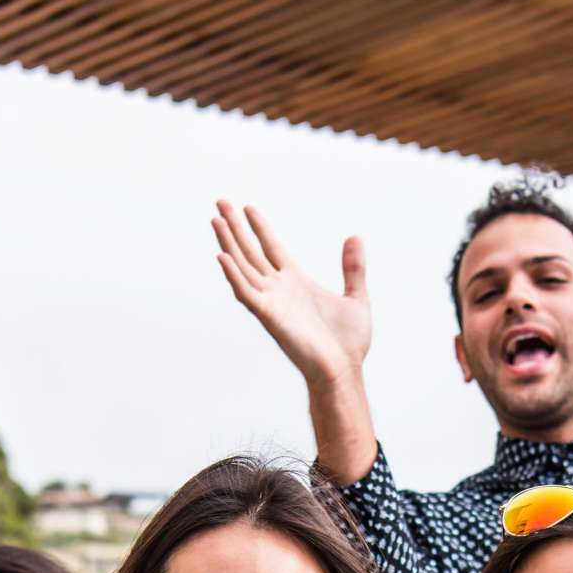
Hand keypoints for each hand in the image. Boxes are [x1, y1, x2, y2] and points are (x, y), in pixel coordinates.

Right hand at [213, 201, 370, 387]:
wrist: (344, 370)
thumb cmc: (348, 344)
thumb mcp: (356, 298)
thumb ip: (353, 268)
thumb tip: (355, 237)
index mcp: (297, 283)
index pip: (272, 248)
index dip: (260, 228)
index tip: (247, 207)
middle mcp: (279, 290)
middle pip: (251, 252)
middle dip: (235, 228)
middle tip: (220, 202)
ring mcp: (272, 302)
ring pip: (243, 267)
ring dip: (228, 244)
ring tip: (216, 219)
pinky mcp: (269, 316)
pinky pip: (246, 293)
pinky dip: (233, 275)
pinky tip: (221, 257)